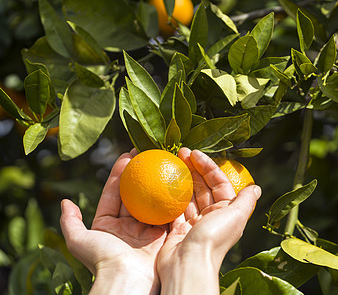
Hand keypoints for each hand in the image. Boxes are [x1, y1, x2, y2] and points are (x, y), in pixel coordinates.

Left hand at [60, 150, 166, 294]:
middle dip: (139, 174)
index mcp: (109, 225)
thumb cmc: (103, 260)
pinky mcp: (163, 235)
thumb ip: (70, 222)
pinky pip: (166, 213)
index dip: (119, 174)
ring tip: (161, 164)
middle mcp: (128, 226)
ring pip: (151, 201)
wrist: (128, 280)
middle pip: (134, 194)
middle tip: (146, 155)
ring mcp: (146, 230)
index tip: (127, 156)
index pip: (114, 193)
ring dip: (156, 183)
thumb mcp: (79, 241)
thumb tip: (65, 203)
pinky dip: (169, 198)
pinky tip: (173, 182)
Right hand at [157, 148, 261, 293]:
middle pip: (202, 187)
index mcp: (226, 212)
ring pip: (187, 195)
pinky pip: (174, 208)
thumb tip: (256, 188)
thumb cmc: (214, 238)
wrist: (189, 265)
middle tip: (180, 153)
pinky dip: (169, 195)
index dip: (208, 166)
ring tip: (171, 162)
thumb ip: (245, 201)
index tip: (195, 153)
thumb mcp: (235, 216)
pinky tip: (163, 182)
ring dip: (181, 179)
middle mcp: (211, 216)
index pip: (218, 183)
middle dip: (193, 169)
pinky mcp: (178, 229)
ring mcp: (193, 223)